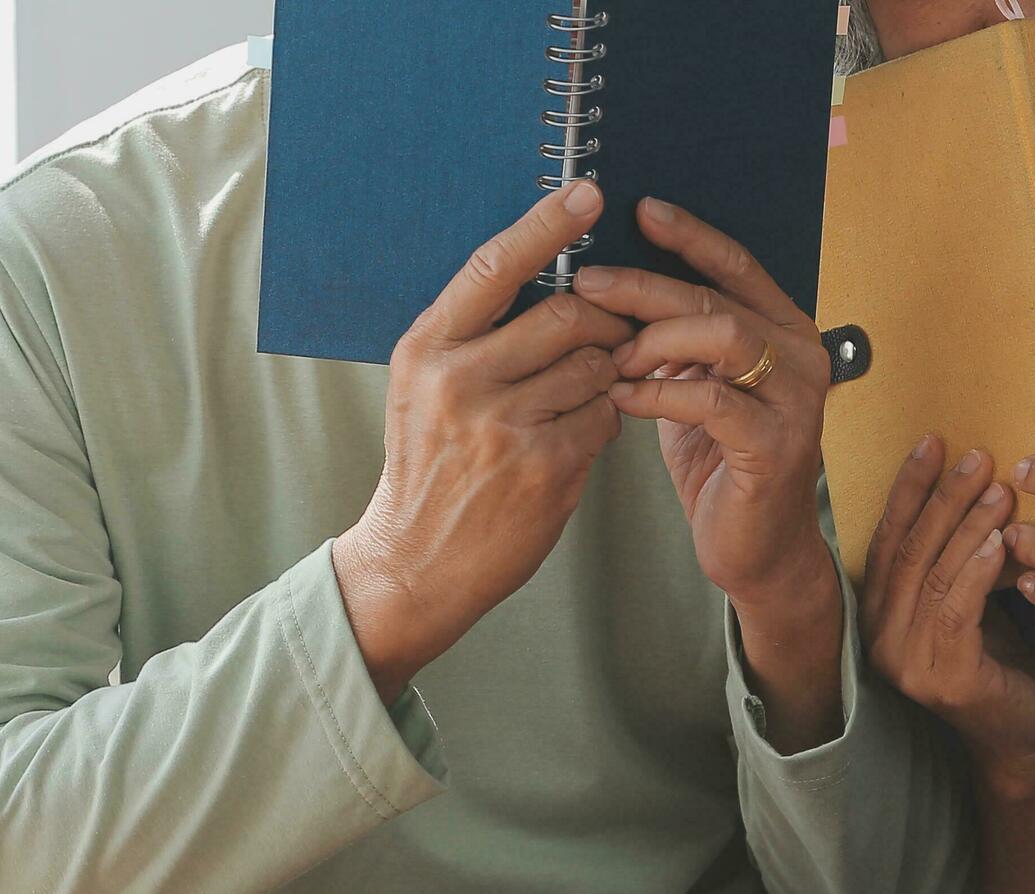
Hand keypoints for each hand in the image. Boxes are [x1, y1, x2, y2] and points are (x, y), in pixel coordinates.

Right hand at [335, 181, 632, 702]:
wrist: (414, 561)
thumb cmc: (429, 465)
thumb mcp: (426, 388)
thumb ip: (477, 335)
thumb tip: (553, 279)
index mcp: (428, 346)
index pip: (496, 265)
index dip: (547, 223)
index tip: (590, 192)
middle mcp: (460, 378)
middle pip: (571, 312)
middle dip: (609, 320)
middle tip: (620, 332)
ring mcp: (503, 424)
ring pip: (597, 365)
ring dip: (611, 374)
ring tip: (588, 393)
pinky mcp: (544, 467)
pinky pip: (605, 417)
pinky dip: (607, 419)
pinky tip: (581, 436)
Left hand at [576, 198, 838, 617]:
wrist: (756, 550)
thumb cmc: (721, 463)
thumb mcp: (697, 387)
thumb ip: (677, 340)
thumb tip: (615, 285)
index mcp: (786, 331)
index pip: (737, 266)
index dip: (690, 235)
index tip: (639, 210)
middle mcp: (803, 356)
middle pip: (719, 298)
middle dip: (648, 286)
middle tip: (589, 284)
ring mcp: (796, 401)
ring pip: (723, 337)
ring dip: (654, 339)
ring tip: (609, 354)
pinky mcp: (776, 446)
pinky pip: (709, 401)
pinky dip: (657, 393)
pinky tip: (622, 397)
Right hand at [863, 436, 1034, 773]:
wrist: (1022, 736)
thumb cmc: (999, 662)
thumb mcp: (967, 599)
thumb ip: (952, 558)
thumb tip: (969, 484)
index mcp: (877, 614)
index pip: (888, 538)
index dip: (909, 488)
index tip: (934, 441)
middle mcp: (880, 638)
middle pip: (909, 551)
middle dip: (942, 497)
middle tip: (976, 456)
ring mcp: (907, 662)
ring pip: (934, 575)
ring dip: (967, 524)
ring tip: (999, 486)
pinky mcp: (945, 678)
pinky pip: (958, 609)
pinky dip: (979, 569)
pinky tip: (1001, 538)